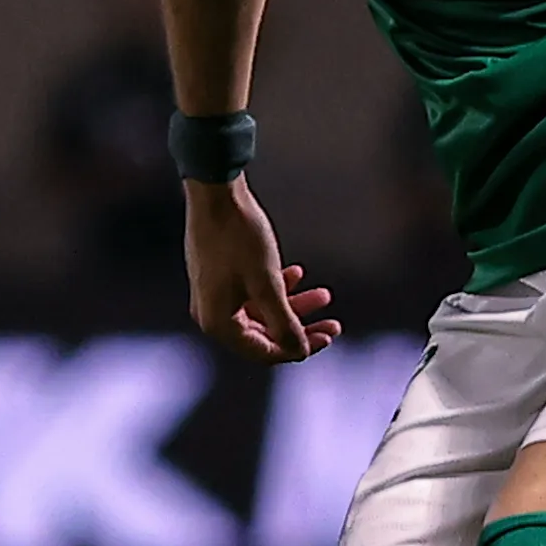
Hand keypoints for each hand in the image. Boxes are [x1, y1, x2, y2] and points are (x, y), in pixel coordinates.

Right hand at [184, 178, 340, 364]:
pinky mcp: (218, 274)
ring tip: (324, 294)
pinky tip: (297, 274)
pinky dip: (275, 287)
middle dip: (301, 327)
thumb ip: (285, 322)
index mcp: (218, 323)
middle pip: (265, 333)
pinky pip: (251, 292)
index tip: (328, 336)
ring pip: (261, 311)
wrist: (214, 192)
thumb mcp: (267, 284)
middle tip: (333, 323)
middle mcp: (211, 313)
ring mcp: (214, 293)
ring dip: (293, 304)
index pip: (264, 351)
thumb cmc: (238, 237)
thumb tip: (301, 352)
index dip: (298, 348)